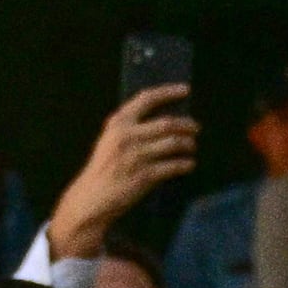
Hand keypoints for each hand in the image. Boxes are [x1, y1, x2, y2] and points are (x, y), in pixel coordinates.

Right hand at [43, 87, 200, 259]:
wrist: (92, 198)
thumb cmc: (104, 169)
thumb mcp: (111, 141)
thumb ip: (131, 127)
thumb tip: (166, 120)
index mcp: (118, 123)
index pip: (147, 98)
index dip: (169, 92)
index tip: (185, 89)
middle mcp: (127, 136)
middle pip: (167, 122)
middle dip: (186, 124)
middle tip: (195, 127)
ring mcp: (137, 156)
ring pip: (174, 143)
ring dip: (188, 144)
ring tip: (191, 146)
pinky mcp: (145, 176)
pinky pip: (174, 166)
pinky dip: (185, 164)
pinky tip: (189, 164)